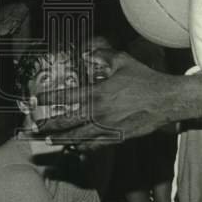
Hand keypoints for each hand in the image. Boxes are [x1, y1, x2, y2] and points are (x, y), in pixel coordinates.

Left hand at [38, 52, 183, 148]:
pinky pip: (96, 145)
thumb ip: (102, 57)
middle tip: (35, 128)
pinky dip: (83, 147)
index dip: (49, 99)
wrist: (166, 100)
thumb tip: (88, 54)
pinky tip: (75, 148)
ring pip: (78, 137)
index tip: (36, 101)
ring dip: (62, 139)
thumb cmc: (144, 79)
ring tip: (48, 141)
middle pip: (67, 121)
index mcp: (97, 93)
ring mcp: (108, 127)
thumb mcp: (122, 61)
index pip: (66, 97)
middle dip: (49, 125)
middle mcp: (99, 113)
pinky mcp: (118, 137)